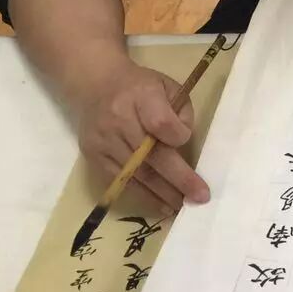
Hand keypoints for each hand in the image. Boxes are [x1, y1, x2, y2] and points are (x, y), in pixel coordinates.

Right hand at [72, 60, 210, 213]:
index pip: (161, 123)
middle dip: (178, 179)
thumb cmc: (141, 87)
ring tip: (181, 206)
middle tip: (199, 197)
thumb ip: (181, 112)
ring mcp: (104, 140)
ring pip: (135, 173)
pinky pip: (118, 181)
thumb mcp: (169, 86)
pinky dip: (140, 195)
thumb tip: (183, 142)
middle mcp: (119, 119)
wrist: (97, 85)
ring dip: (160, 193)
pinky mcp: (93, 156)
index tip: (184, 140)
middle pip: (150, 155)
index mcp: (142, 96)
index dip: (177, 136)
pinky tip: (158, 204)